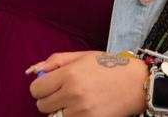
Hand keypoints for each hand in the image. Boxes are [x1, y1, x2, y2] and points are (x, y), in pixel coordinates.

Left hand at [27, 50, 149, 116]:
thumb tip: (31, 71)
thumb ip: (55, 61)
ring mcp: (81, 111)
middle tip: (64, 93)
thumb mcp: (82, 56)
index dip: (41, 88)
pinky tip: (82, 109)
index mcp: (69, 74)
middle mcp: (72, 94)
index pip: (36, 89)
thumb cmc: (109, 66)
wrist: (137, 84)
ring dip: (60, 111)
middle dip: (50, 100)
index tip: (50, 86)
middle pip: (42, 106)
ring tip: (75, 102)